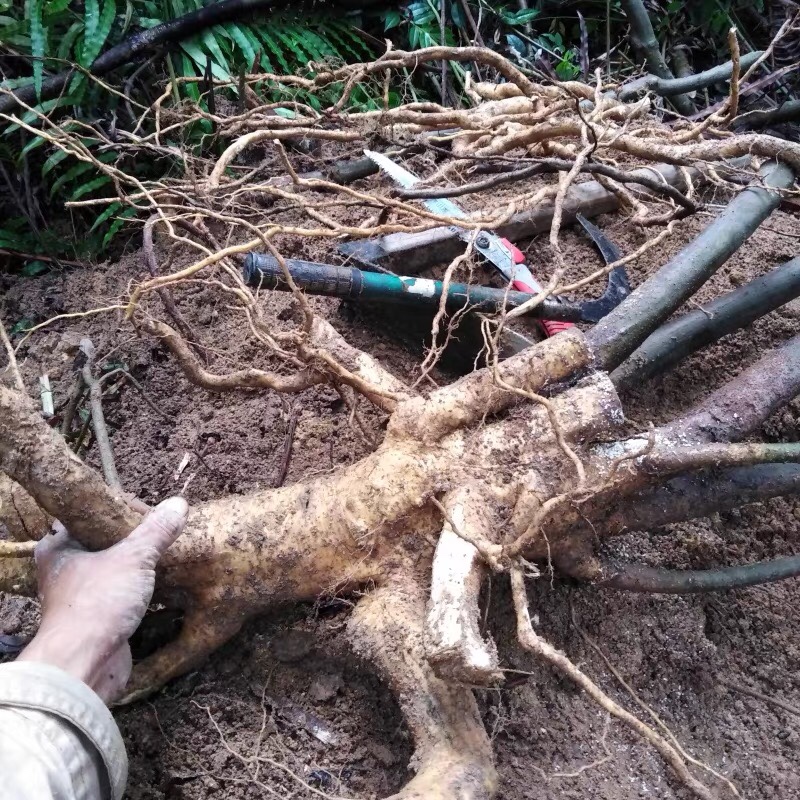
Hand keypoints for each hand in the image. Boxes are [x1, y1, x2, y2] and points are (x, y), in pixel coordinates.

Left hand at [18, 497, 187, 702]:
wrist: (84, 665)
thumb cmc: (96, 603)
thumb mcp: (133, 557)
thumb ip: (157, 531)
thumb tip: (179, 504)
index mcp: (60, 546)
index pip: (95, 515)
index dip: (124, 510)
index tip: (152, 513)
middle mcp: (65, 570)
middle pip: (108, 543)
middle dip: (137, 541)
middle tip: (164, 534)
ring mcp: (81, 596)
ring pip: (117, 571)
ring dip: (140, 568)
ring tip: (168, 557)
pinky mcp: (97, 618)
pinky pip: (123, 595)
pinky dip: (141, 591)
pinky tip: (163, 586)